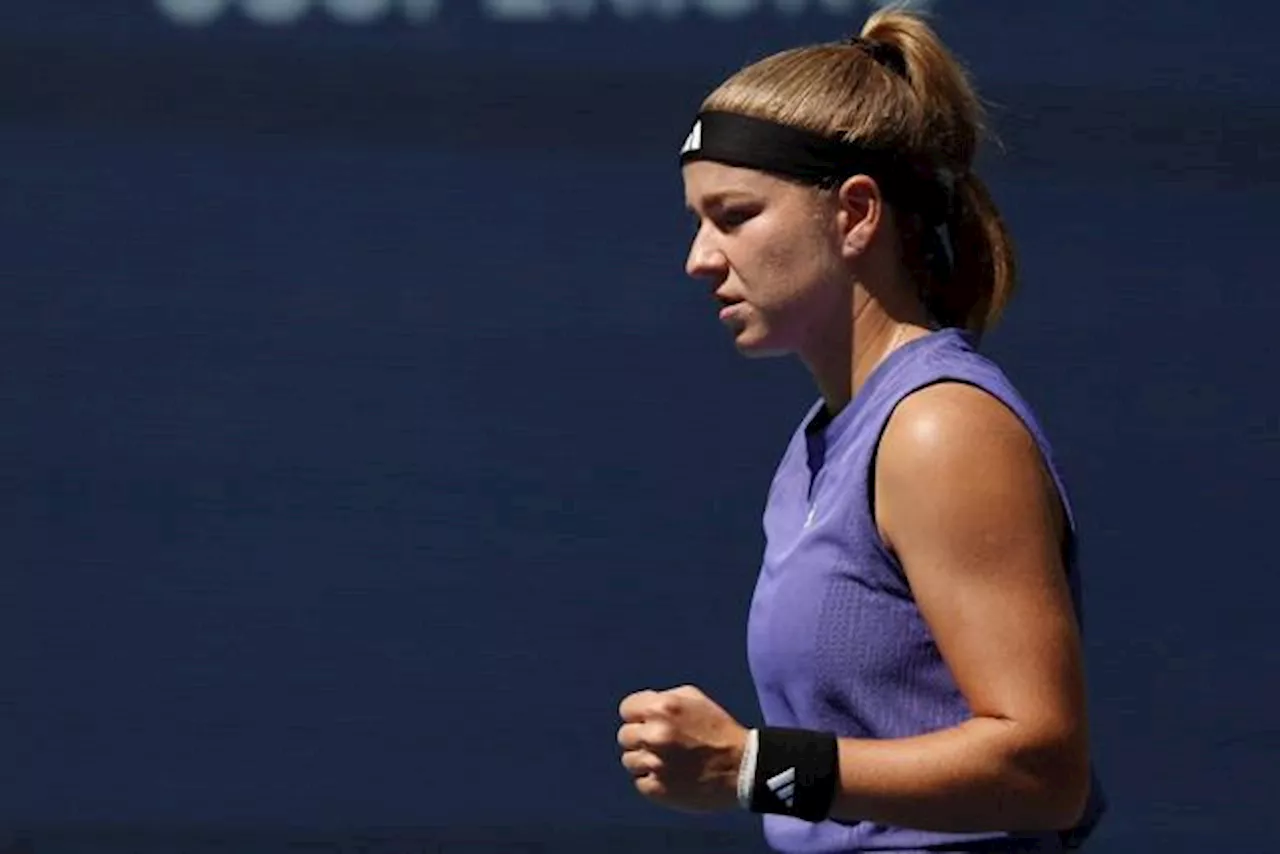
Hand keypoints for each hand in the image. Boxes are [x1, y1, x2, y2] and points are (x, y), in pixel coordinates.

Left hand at [616, 684, 747, 812]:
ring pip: (629, 760)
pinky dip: (652, 780)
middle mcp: (655, 735)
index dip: (638, 715)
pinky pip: (640, 782)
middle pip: (625, 736)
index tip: (649, 722)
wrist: (742, 767)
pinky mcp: (658, 790)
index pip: (626, 710)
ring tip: (668, 761)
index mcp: (662, 709)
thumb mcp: (694, 698)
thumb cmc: (719, 729)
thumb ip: (663, 698)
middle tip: (660, 744)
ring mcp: (655, 764)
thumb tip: (641, 707)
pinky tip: (671, 776)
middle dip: (640, 738)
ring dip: (645, 760)